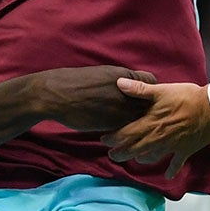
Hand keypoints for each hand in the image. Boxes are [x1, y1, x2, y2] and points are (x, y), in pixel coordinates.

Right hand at [36, 67, 157, 132]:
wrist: (57, 94)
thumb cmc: (76, 83)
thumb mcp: (103, 74)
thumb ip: (120, 82)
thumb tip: (130, 87)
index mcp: (125, 76)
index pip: (152, 81)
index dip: (150, 90)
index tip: (145, 97)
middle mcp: (128, 92)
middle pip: (152, 102)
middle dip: (150, 109)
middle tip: (147, 116)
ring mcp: (121, 109)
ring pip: (143, 119)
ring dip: (142, 124)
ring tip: (140, 130)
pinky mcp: (113, 124)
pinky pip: (130, 131)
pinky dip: (131, 134)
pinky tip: (126, 136)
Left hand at [101, 79, 209, 172]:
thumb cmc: (186, 96)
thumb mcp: (162, 90)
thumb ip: (139, 90)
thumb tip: (119, 83)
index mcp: (150, 123)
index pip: (125, 134)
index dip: (112, 139)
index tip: (104, 140)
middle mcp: (158, 137)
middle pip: (134, 150)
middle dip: (120, 154)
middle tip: (112, 156)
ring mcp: (171, 146)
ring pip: (151, 158)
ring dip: (141, 160)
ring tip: (135, 160)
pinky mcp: (185, 150)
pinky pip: (176, 164)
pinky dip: (172, 170)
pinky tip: (168, 175)